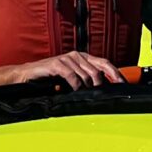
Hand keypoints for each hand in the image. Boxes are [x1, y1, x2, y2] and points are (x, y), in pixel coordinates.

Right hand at [12, 49, 126, 89]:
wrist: (28, 76)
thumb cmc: (50, 79)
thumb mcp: (72, 79)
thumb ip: (86, 81)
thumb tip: (103, 91)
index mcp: (83, 58)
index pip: (105, 63)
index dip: (116, 74)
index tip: (124, 85)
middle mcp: (77, 56)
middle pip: (98, 69)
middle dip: (103, 84)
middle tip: (105, 95)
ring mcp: (67, 58)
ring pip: (86, 74)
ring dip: (88, 87)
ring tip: (86, 95)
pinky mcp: (57, 64)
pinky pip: (72, 76)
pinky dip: (75, 85)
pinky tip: (74, 91)